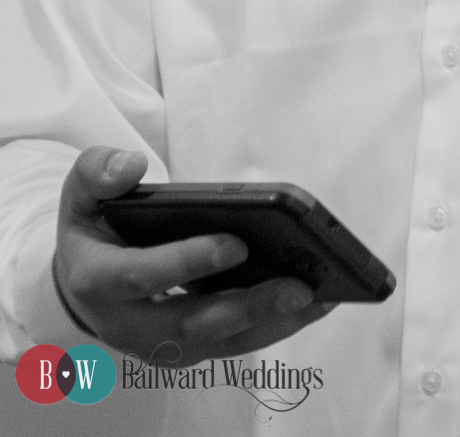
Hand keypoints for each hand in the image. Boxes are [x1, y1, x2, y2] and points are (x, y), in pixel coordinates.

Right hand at [52, 146, 334, 366]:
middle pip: (190, 324)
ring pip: (221, 343)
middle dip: (247, 307)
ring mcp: (160, 343)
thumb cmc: (97, 228)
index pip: (140, 276)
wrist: (85, 279)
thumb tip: (130, 166)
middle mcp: (127, 324)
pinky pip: (237, 344)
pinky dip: (278, 326)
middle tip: (298, 286)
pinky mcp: (191, 349)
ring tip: (321, 295)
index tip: (238, 243)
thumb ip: (97, 172)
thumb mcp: (82, 193)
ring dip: (274, 323)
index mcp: (97, 281)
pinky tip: (318, 301)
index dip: (188, 262)